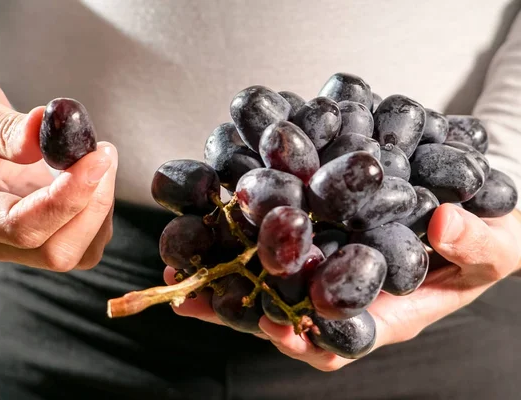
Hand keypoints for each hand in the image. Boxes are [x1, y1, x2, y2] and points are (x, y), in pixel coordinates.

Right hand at [0, 66, 117, 270]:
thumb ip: (5, 127)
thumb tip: (46, 137)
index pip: (22, 227)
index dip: (68, 198)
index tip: (96, 159)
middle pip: (56, 251)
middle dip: (92, 205)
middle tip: (102, 153)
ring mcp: (15, 241)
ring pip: (78, 251)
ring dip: (101, 206)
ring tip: (97, 155)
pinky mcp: (41, 232)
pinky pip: (85, 238)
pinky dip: (99, 207)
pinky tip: (90, 171)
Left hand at [164, 204, 520, 370]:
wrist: (475, 195)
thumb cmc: (489, 234)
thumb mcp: (497, 245)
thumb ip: (475, 246)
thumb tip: (444, 228)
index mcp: (383, 310)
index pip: (336, 338)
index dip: (303, 337)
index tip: (270, 326)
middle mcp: (343, 284)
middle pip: (283, 305)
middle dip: (235, 304)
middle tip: (190, 297)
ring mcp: (326, 251)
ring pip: (267, 266)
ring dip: (224, 262)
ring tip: (179, 258)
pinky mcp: (316, 218)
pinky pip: (274, 223)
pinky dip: (242, 216)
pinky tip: (211, 200)